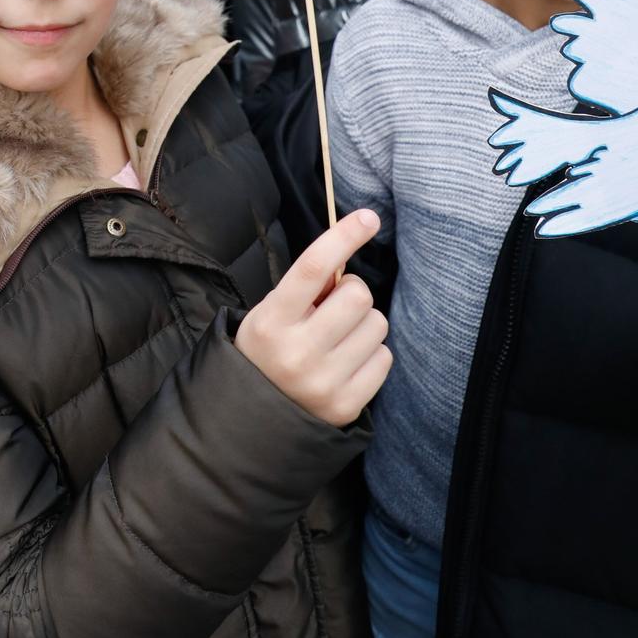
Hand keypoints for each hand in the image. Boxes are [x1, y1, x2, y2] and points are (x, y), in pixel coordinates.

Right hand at [234, 210, 390, 426]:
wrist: (253, 419)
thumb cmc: (268, 350)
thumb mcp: (269, 313)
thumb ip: (305, 289)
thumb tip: (347, 258)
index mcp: (271, 320)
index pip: (313, 268)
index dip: (343, 237)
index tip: (368, 217)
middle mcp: (297, 352)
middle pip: (357, 296)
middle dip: (353, 293)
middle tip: (335, 306)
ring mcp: (323, 382)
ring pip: (377, 325)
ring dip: (364, 324)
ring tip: (339, 338)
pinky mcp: (346, 405)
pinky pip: (384, 358)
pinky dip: (371, 354)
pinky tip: (347, 362)